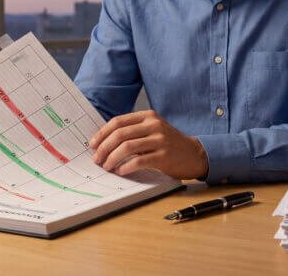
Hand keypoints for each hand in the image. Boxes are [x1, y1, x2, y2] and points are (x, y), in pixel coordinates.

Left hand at [89, 110, 208, 179]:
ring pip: (127, 147)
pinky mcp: (164, 156)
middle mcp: (153, 125)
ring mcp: (160, 140)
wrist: (195, 154)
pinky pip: (139, 161)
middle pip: (120, 134)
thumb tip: (104, 141)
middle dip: (104, 147)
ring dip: (112, 158)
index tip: (92, 144)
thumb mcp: (152, 130)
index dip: (102, 133)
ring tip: (106, 166)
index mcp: (148, 116)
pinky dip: (126, 166)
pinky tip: (121, 171)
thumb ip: (133, 131)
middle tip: (96, 159)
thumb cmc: (169, 144)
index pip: (118, 122)